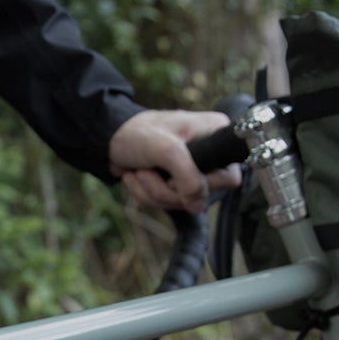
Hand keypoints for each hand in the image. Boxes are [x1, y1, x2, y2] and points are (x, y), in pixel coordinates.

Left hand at [107, 109, 241, 212]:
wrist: (108, 140)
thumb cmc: (137, 133)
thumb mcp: (166, 149)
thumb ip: (188, 176)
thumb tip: (198, 205)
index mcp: (216, 134)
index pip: (229, 177)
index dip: (203, 183)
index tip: (177, 172)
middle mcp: (210, 155)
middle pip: (203, 196)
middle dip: (169, 188)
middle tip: (152, 168)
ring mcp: (192, 173)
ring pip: (182, 204)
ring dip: (153, 191)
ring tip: (141, 169)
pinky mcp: (175, 186)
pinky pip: (165, 206)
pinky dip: (145, 195)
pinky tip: (137, 176)